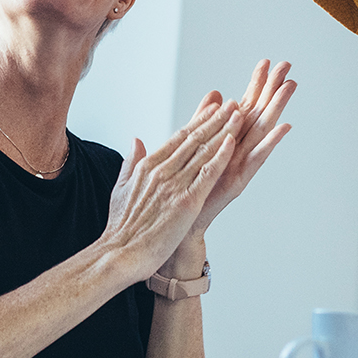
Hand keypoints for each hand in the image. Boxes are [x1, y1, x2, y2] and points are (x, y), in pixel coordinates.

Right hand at [101, 102, 236, 280]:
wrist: (119, 254)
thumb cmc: (121, 228)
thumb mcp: (121, 188)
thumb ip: (131, 162)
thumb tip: (136, 140)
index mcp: (148, 166)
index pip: (178, 137)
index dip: (198, 120)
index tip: (212, 107)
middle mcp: (162, 170)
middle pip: (194, 138)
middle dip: (215, 119)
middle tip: (232, 103)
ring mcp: (175, 185)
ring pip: (203, 151)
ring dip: (223, 131)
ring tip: (238, 114)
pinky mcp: (186, 202)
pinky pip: (207, 174)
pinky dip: (220, 156)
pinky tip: (232, 142)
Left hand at [185, 59, 296, 239]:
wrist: (180, 224)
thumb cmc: (187, 189)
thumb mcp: (194, 145)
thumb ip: (205, 119)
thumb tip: (216, 94)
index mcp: (228, 139)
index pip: (245, 106)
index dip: (256, 84)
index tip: (266, 62)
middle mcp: (239, 149)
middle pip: (259, 113)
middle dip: (272, 89)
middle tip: (286, 65)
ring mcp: (241, 164)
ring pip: (263, 130)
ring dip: (277, 107)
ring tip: (290, 86)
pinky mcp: (239, 179)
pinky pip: (257, 158)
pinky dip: (271, 142)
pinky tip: (284, 126)